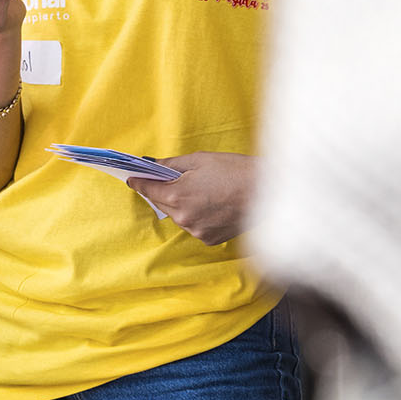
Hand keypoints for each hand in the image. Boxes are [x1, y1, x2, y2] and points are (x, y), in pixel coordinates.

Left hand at [128, 152, 254, 245]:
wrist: (268, 192)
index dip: (139, 181)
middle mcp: (183, 217)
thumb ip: (172, 165)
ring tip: (204, 191)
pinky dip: (198, 215)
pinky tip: (214, 204)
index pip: (148, 189)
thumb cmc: (235, 171)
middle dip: (165, 191)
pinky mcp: (210, 239)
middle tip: (175, 179)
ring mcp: (197, 231)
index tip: (132, 178)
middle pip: (163, 203)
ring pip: (180, 216)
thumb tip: (153, 166)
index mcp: (177, 195)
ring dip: (183, 204)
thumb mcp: (200, 160)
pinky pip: (195, 226)